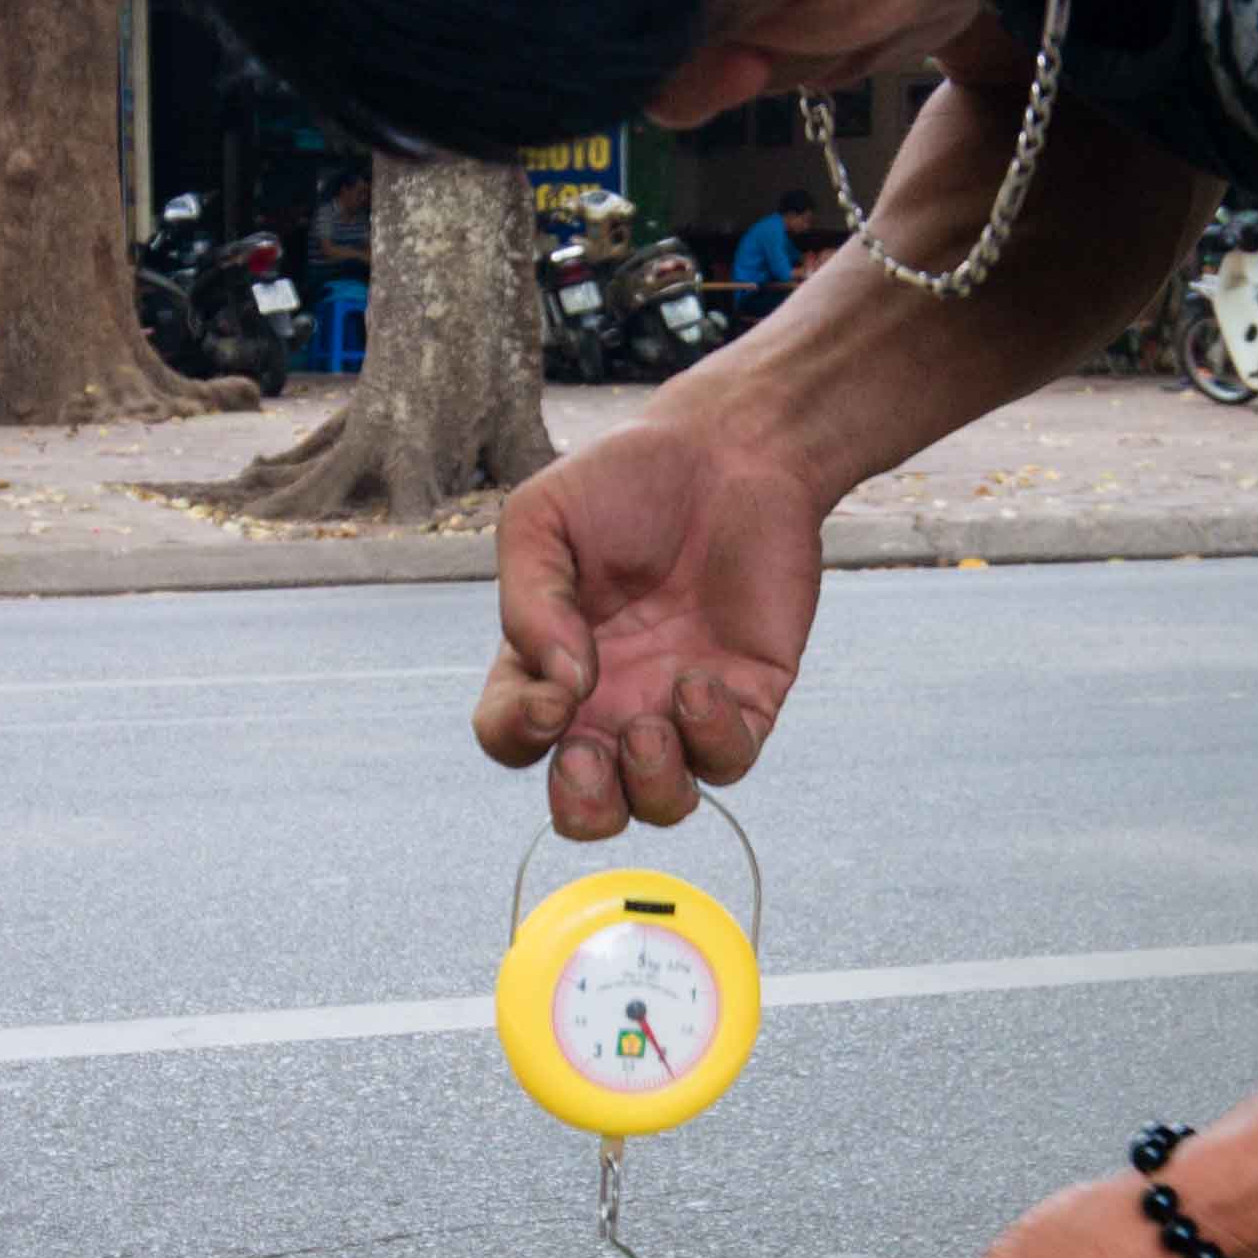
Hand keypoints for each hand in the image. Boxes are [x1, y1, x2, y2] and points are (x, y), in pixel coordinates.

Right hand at [475, 416, 827, 835]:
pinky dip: (711, 741)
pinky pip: (729, 763)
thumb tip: (559, 685)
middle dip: (584, 806)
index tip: (552, 694)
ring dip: (652, 786)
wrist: (728, 449)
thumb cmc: (626, 480)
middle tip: (589, 754)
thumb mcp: (541, 522)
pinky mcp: (746, 698)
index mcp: (546, 665)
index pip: (511, 738)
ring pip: (663, 804)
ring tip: (654, 724)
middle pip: (587, 808)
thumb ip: (530, 603)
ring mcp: (678, 708)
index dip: (518, 736)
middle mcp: (611, 701)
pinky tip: (700, 680)